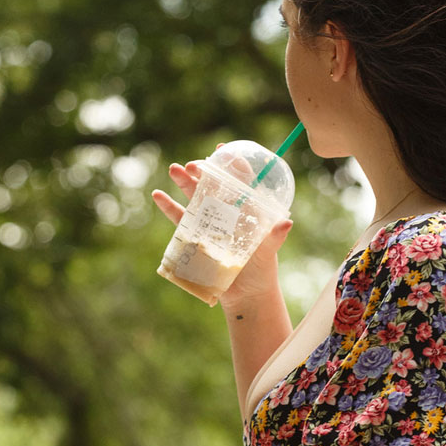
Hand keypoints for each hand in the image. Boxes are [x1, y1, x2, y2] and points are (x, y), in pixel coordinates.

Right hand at [151, 153, 292, 307]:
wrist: (245, 295)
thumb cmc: (262, 271)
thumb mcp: (268, 252)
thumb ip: (274, 237)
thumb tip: (286, 223)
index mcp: (246, 210)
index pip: (240, 182)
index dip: (232, 165)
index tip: (223, 150)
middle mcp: (227, 212)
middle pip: (214, 186)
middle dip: (203, 172)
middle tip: (193, 164)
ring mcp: (210, 223)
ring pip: (195, 198)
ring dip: (184, 183)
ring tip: (174, 169)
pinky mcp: (196, 237)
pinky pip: (180, 220)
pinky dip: (169, 207)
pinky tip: (158, 195)